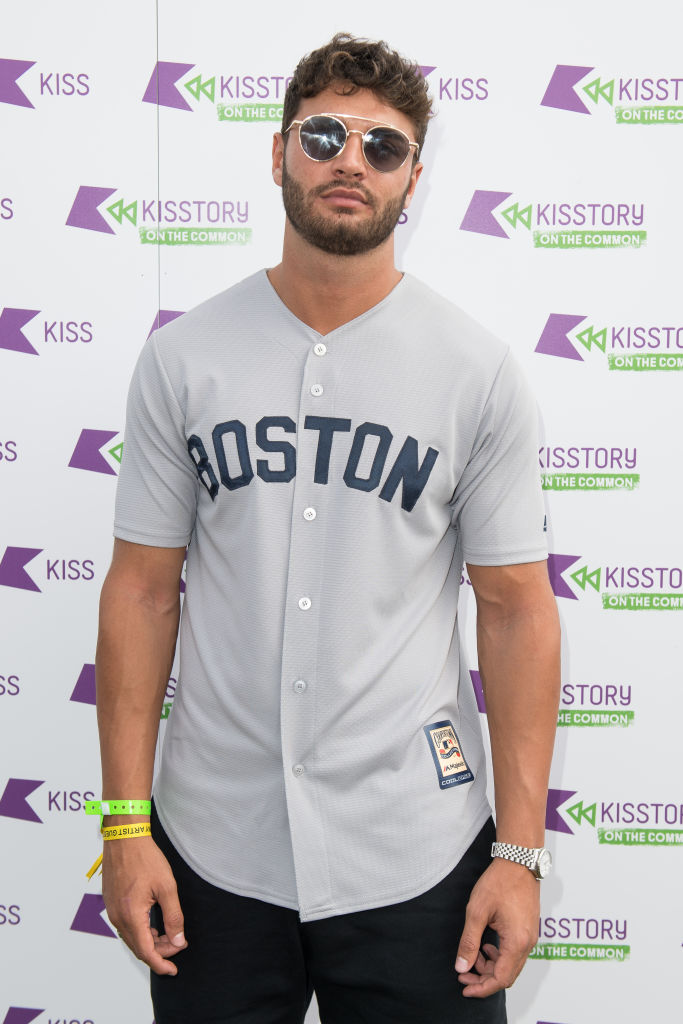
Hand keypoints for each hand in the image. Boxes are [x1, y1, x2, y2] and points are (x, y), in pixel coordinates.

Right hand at [102, 836, 187, 974]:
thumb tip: (178, 941)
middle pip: (138, 947)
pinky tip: (153, 925)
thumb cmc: (145, 858)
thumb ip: (173, 917)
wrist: (124, 838)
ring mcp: (112, 910)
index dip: (161, 964)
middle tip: (178, 945)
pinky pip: (126, 926)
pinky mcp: (111, 903)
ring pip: (131, 937)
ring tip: (169, 936)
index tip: (173, 970)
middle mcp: (118, 917)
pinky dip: (140, 932)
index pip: (146, 951)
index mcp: (131, 916)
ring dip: (150, 942)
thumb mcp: (166, 887)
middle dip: (159, 952)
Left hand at [454, 857, 539, 996]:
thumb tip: (462, 967)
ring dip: (491, 967)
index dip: (481, 987)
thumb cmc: (498, 882)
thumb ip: (469, 942)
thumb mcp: (477, 912)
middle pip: (507, 975)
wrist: (518, 861)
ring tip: (472, 956)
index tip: (464, 987)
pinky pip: (515, 953)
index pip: (500, 979)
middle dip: (484, 979)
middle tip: (463, 974)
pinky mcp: (528, 929)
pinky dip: (499, 956)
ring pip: (511, 965)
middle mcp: (528, 944)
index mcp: (517, 942)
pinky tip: (485, 945)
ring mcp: (530, 937)